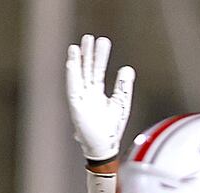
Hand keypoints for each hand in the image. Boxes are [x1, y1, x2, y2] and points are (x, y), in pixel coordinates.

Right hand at [65, 34, 134, 161]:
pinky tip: (71, 63)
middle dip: (88, 54)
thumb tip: (127, 68)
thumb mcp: (120, 103)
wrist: (105, 148)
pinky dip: (72, 76)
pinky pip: (73, 89)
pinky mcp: (76, 107)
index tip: (102, 41)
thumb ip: (123, 86)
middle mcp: (87, 94)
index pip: (98, 69)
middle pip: (87, 69)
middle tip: (89, 38)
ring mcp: (81, 100)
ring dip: (77, 62)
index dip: (100, 56)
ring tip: (77, 47)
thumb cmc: (110, 129)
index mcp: (97, 92)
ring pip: (78, 77)